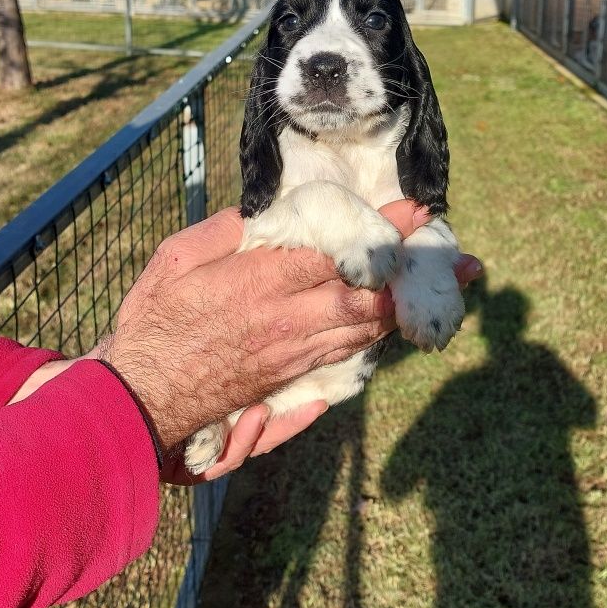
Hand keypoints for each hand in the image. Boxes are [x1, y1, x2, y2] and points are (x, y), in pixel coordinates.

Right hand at [89, 200, 469, 453]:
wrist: (143, 397)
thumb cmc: (154, 323)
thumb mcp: (175, 259)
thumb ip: (225, 231)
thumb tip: (269, 212)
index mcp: (261, 283)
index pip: (338, 253)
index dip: (384, 233)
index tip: (419, 211)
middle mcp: (288, 321)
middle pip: (370, 300)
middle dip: (417, 279)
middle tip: (463, 263)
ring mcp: (295, 354)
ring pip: (366, 331)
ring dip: (407, 309)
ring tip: (441, 290)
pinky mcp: (293, 377)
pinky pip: (348, 355)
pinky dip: (377, 337)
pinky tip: (393, 324)